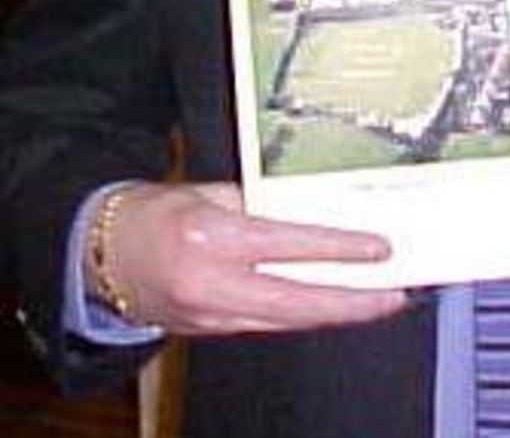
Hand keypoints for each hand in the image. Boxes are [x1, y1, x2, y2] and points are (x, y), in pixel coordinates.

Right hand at [95, 181, 410, 333]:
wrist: (101, 255)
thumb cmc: (155, 214)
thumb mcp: (209, 193)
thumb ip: (260, 204)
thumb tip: (313, 210)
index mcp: (213, 235)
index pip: (289, 245)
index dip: (339, 249)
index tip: (378, 249)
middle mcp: (212, 281)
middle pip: (296, 302)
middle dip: (351, 303)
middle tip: (393, 295)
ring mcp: (209, 315)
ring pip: (286, 321)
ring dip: (334, 313)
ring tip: (377, 302)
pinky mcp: (208, 331)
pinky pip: (267, 325)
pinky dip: (303, 316)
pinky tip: (331, 307)